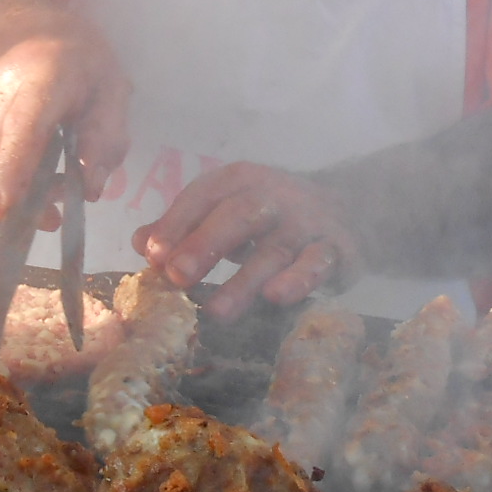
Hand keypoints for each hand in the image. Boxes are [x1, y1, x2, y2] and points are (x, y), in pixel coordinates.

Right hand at [0, 0, 129, 221]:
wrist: (5, 23)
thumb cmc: (69, 55)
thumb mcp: (108, 84)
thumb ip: (106, 136)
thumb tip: (90, 188)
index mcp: (42, 76)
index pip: (21, 129)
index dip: (11, 171)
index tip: (0, 209)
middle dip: (26, 200)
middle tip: (55, 211)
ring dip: (17, 186)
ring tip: (48, 167)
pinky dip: (2, 171)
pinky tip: (21, 149)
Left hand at [136, 162, 357, 319]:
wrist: (349, 209)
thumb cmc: (270, 216)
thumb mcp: (227, 210)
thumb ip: (185, 226)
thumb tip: (142, 244)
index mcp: (240, 180)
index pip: (204, 195)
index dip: (177, 223)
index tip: (153, 256)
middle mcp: (274, 196)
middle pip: (238, 215)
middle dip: (206, 244)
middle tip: (178, 276)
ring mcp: (308, 222)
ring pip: (274, 250)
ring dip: (244, 281)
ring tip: (217, 311)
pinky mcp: (337, 249)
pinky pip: (319, 263)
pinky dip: (300, 279)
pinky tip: (277, 296)